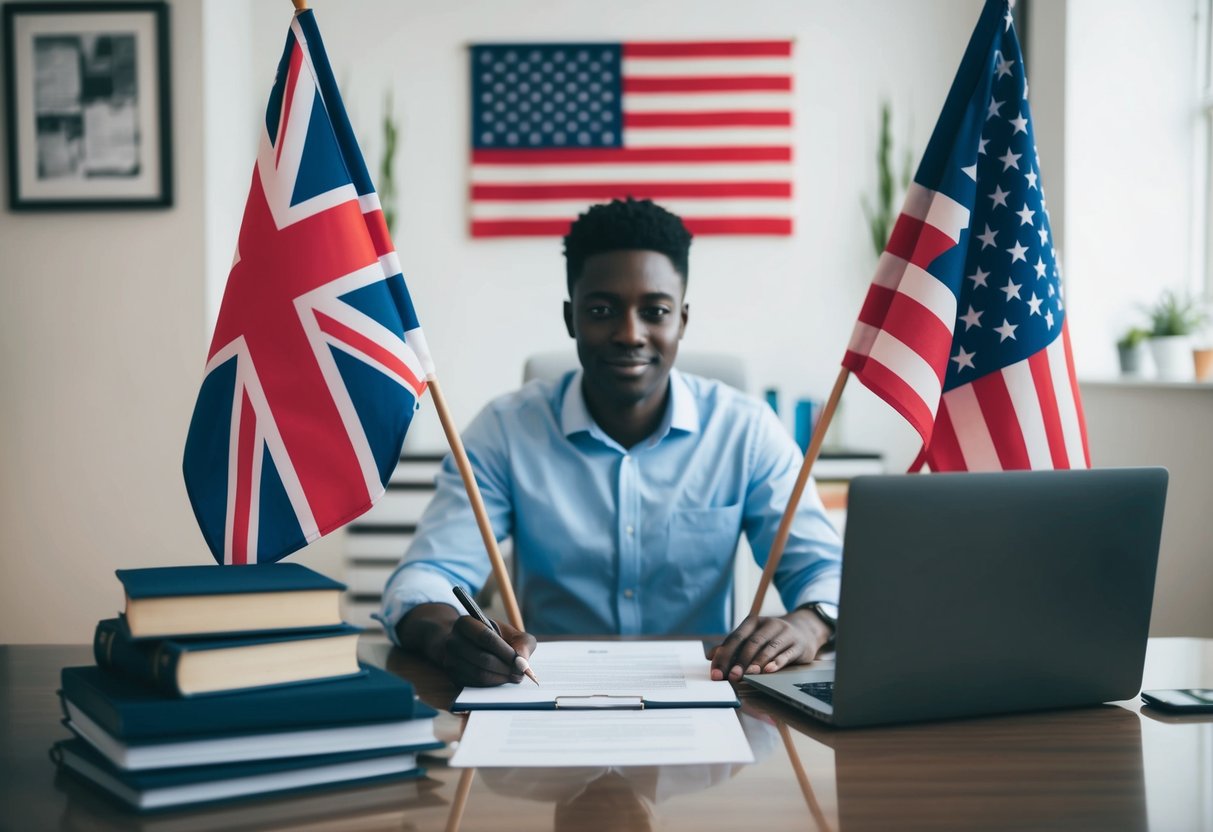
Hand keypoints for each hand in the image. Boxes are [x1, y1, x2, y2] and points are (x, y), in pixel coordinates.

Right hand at [399, 602, 536, 686]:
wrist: (470, 644)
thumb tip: (523, 663)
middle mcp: (452, 641)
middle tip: (520, 673)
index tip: (520, 661)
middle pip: (482, 658)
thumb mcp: (510, 633)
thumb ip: (522, 643)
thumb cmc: (495, 638)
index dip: (505, 651)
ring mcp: (450, 660)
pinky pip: (475, 684)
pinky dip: (492, 684)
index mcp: (465, 623)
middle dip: (506, 668)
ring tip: (513, 676)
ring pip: (479, 674)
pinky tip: (501, 679)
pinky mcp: (453, 676)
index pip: (486, 638)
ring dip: (500, 678)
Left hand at [709, 608, 831, 681]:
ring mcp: (785, 633)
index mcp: (753, 622)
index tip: (716, 672)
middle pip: (751, 643)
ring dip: (757, 662)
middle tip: (731, 676)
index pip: (735, 638)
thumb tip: (710, 656)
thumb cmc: (772, 637)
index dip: (724, 656)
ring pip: (769, 648)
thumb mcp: (753, 637)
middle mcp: (769, 624)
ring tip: (748, 674)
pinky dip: (777, 662)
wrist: (804, 630)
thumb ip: (733, 647)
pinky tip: (769, 671)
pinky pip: (786, 654)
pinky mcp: (798, 645)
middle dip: (740, 661)